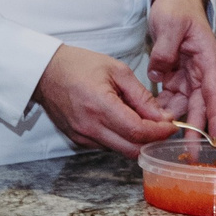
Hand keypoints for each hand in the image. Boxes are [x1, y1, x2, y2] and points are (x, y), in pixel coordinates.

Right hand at [33, 45, 179, 157]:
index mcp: (100, 106)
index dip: (160, 132)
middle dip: (153, 142)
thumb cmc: (78, 65)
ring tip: (141, 121)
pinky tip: (121, 122)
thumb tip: (162, 116)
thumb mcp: (116, 70)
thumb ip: (141, 96)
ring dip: (136, 141)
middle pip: (132, 150)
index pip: (138, 132)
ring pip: (120, 150)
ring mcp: (82, 137)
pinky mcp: (78, 140)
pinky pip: (107, 146)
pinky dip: (120, 139)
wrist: (44, 72)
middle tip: (163, 128)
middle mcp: (90, 127)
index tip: (171, 125)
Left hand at [148, 0, 215, 136]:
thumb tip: (158, 72)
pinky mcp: (177, 74)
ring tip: (165, 139)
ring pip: (186, 103)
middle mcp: (201, 69)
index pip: (215, 91)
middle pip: (200, 103)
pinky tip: (153, 118)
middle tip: (191, 152)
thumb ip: (165, 49)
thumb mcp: (169, 23)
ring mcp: (189, 73)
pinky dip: (164, 106)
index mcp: (207, 57)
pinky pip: (172, 95)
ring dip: (177, 120)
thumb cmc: (177, 7)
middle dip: (196, 128)